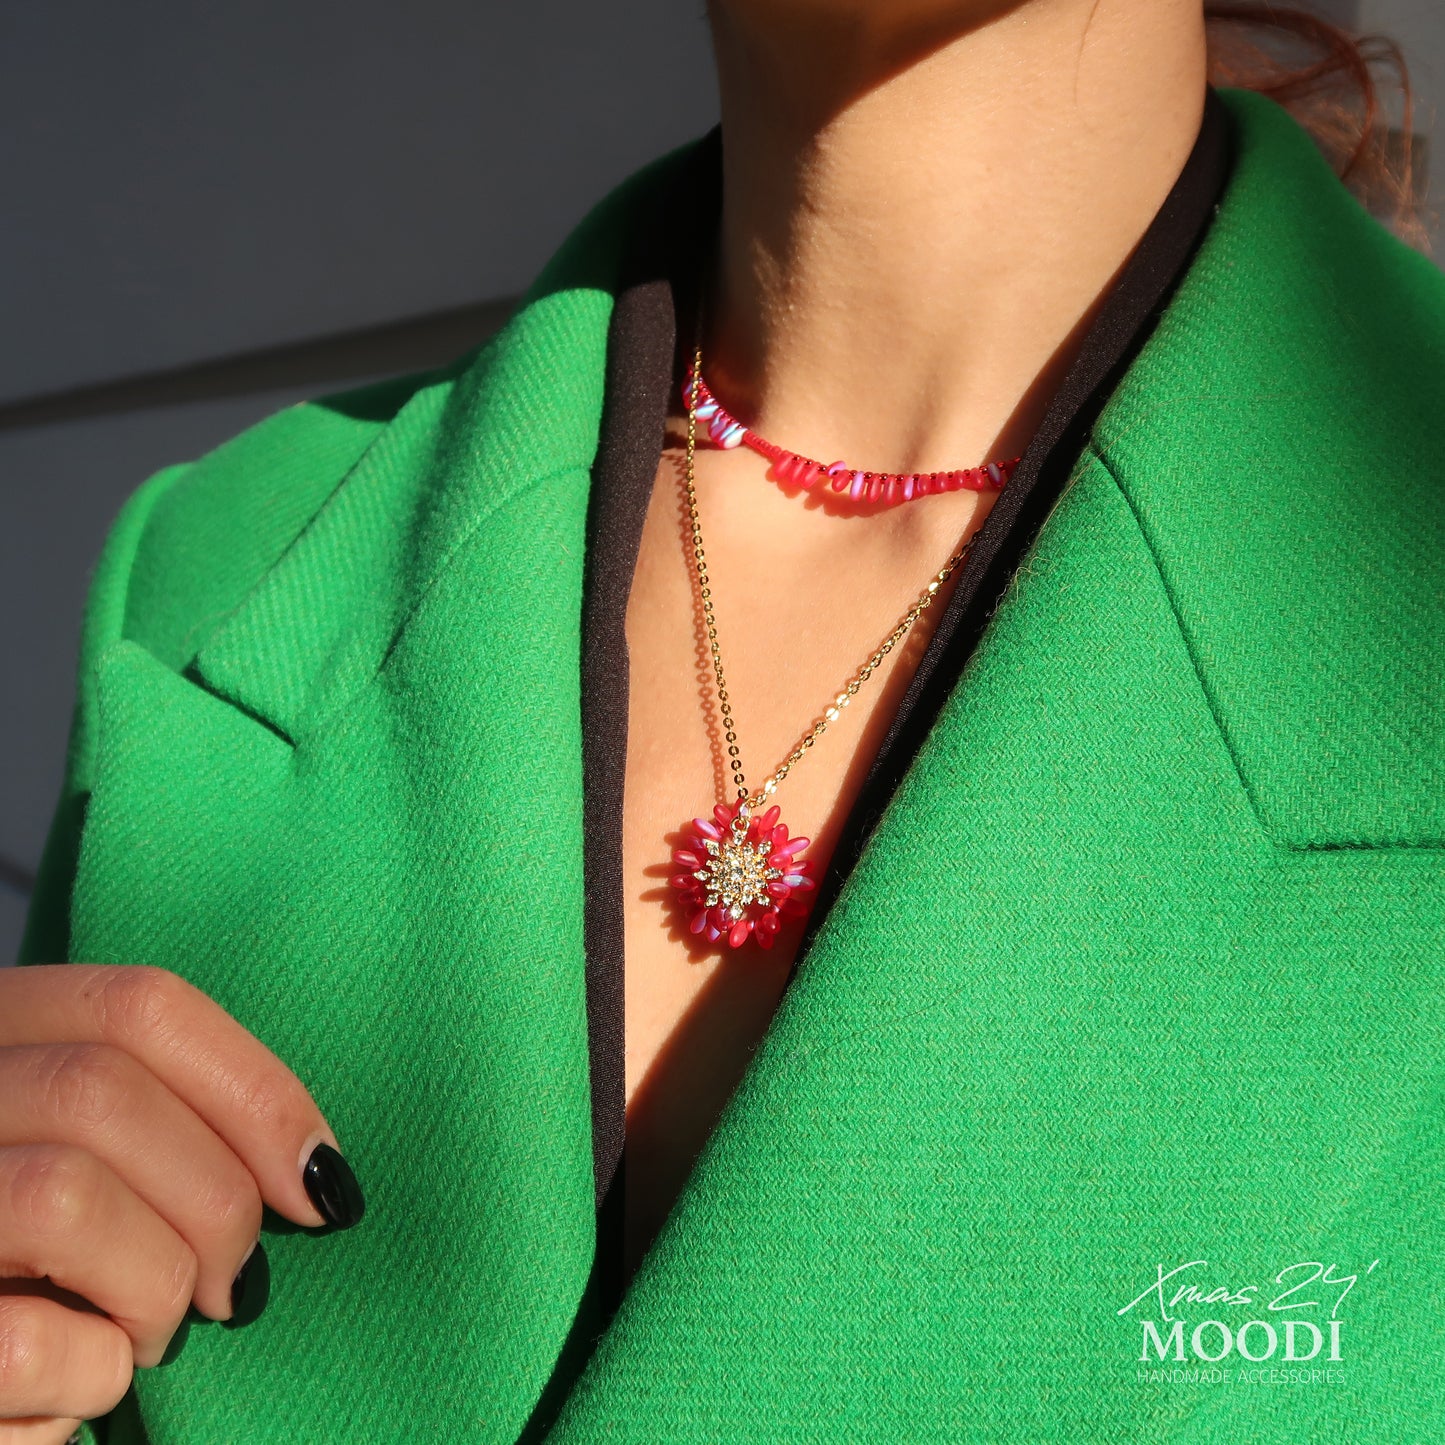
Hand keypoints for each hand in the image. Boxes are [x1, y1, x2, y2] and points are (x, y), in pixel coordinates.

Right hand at [0, 964, 363, 1442]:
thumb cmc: (35, 1265)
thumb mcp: (81, 1155)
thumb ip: (163, 1120)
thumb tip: (311, 1168)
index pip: (139, 1006)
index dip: (254, 1089)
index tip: (317, 1175)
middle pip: (104, 1091)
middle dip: (216, 1197)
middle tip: (238, 1279)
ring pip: (64, 1196)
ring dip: (156, 1283)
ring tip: (152, 1333)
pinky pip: (27, 1345)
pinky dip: (92, 1375)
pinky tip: (78, 1390)